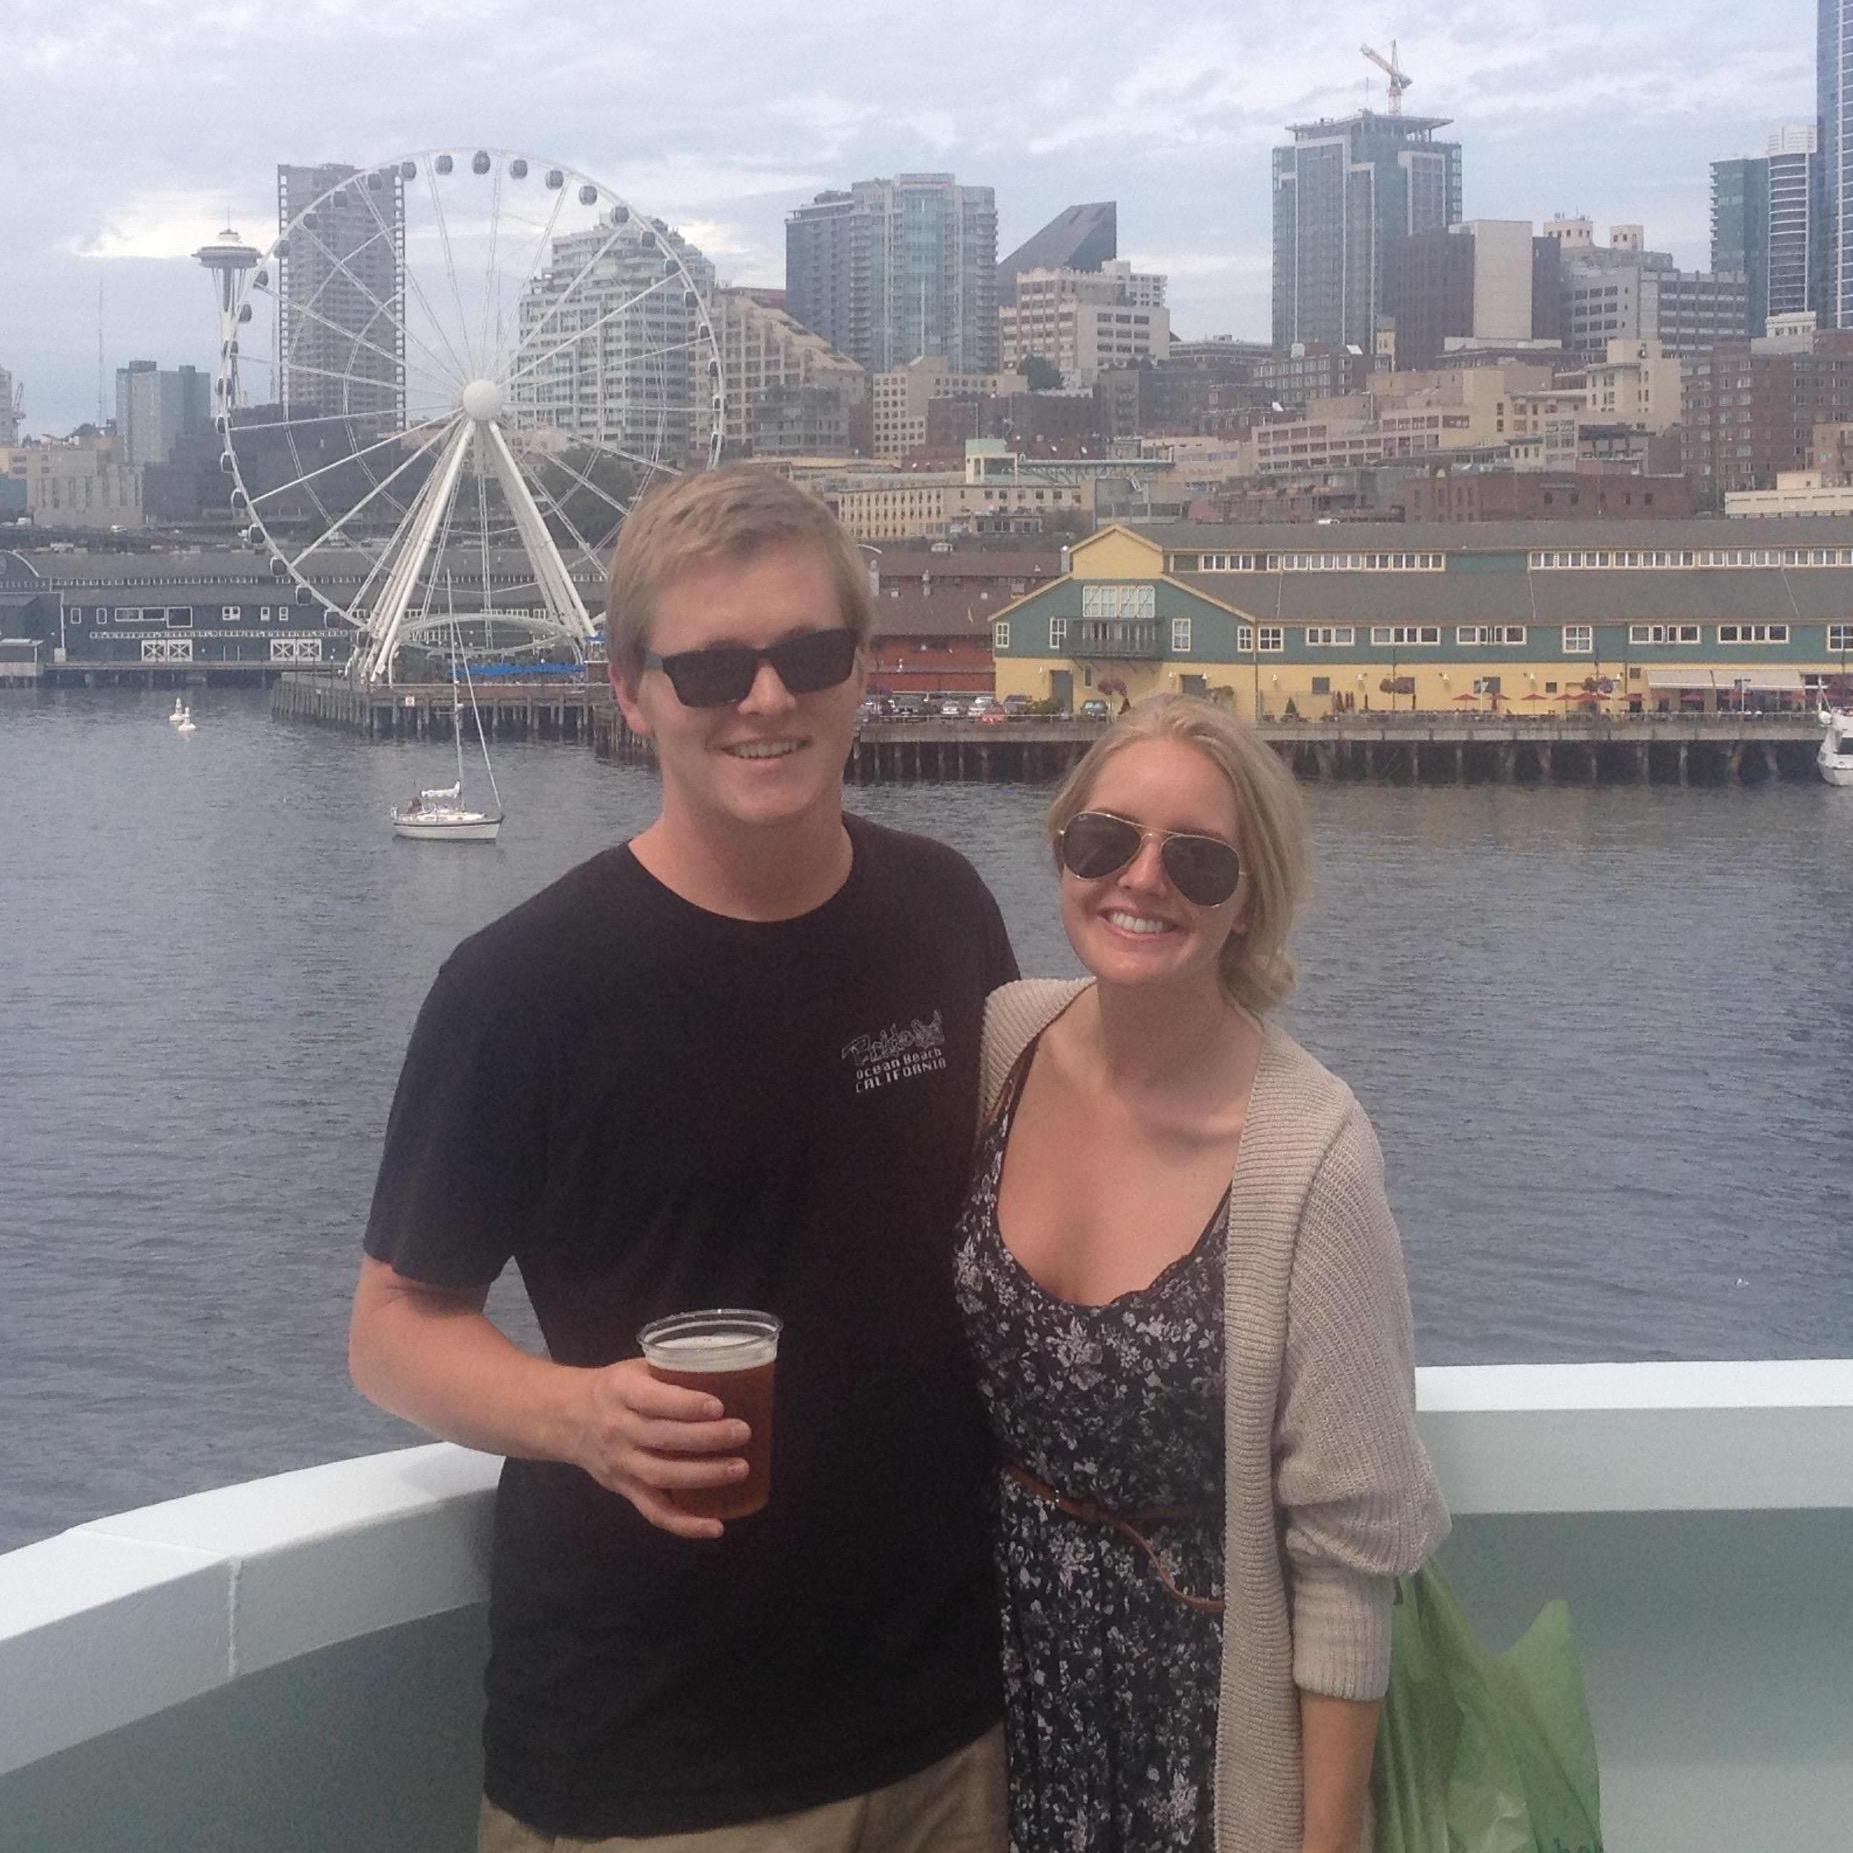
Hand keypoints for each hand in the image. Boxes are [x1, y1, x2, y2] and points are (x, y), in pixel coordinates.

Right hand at [569, 1357, 750, 1539]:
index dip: (686, 1404)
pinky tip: (716, 1526)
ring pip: (661, 1476)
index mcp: (621, 1391)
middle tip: (742, 1432)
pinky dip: (685, 1524)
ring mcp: (621, 1464)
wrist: (567, 1417)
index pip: (653, 1400)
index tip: (719, 1406)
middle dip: (706, 1438)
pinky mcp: (624, 1489)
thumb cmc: (615, 1388)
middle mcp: (618, 1429)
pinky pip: (654, 1511)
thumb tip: (729, 1373)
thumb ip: (671, 1372)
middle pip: (663, 1438)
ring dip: (703, 1476)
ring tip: (740, 1469)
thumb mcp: (635, 1368)